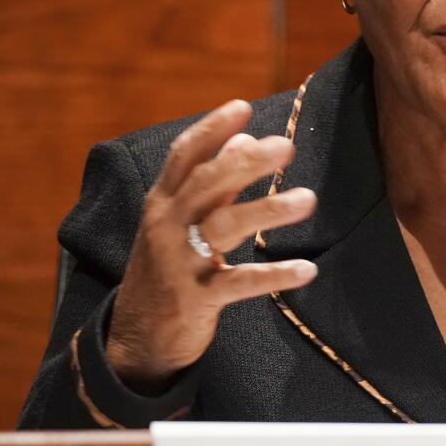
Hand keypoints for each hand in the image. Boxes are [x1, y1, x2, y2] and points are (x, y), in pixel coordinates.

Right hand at [106, 99, 317, 393]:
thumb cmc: (167, 269)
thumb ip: (214, 184)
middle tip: (286, 147)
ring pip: (223, 226)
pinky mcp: (194, 300)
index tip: (244, 107)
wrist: (136, 339)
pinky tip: (307, 270)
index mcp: (162, 203)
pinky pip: (239, 283)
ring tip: (309, 199)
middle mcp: (166, 226)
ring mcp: (178, 263)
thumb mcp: (180, 222)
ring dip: (269, 210)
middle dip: (246, 162)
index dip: (211, 128)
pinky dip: (274, 275)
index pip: (183, 155)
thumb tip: (245, 140)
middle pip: (206, 183)